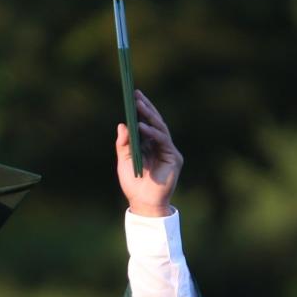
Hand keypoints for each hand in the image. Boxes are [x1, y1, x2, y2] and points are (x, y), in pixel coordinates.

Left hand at [115, 90, 182, 216]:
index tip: (134, 95)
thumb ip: (123, 144)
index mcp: (149, 145)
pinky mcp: (174, 157)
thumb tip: (122, 124)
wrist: (143, 202)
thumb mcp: (124, 161)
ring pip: (160, 128)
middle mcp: (160, 145)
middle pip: (155, 122)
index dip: (142, 109)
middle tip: (137, 95)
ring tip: (139, 106)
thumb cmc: (133, 183)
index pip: (147, 123)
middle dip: (146, 108)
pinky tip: (142, 126)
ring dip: (149, 116)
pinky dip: (152, 133)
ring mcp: (168, 151)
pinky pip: (163, 141)